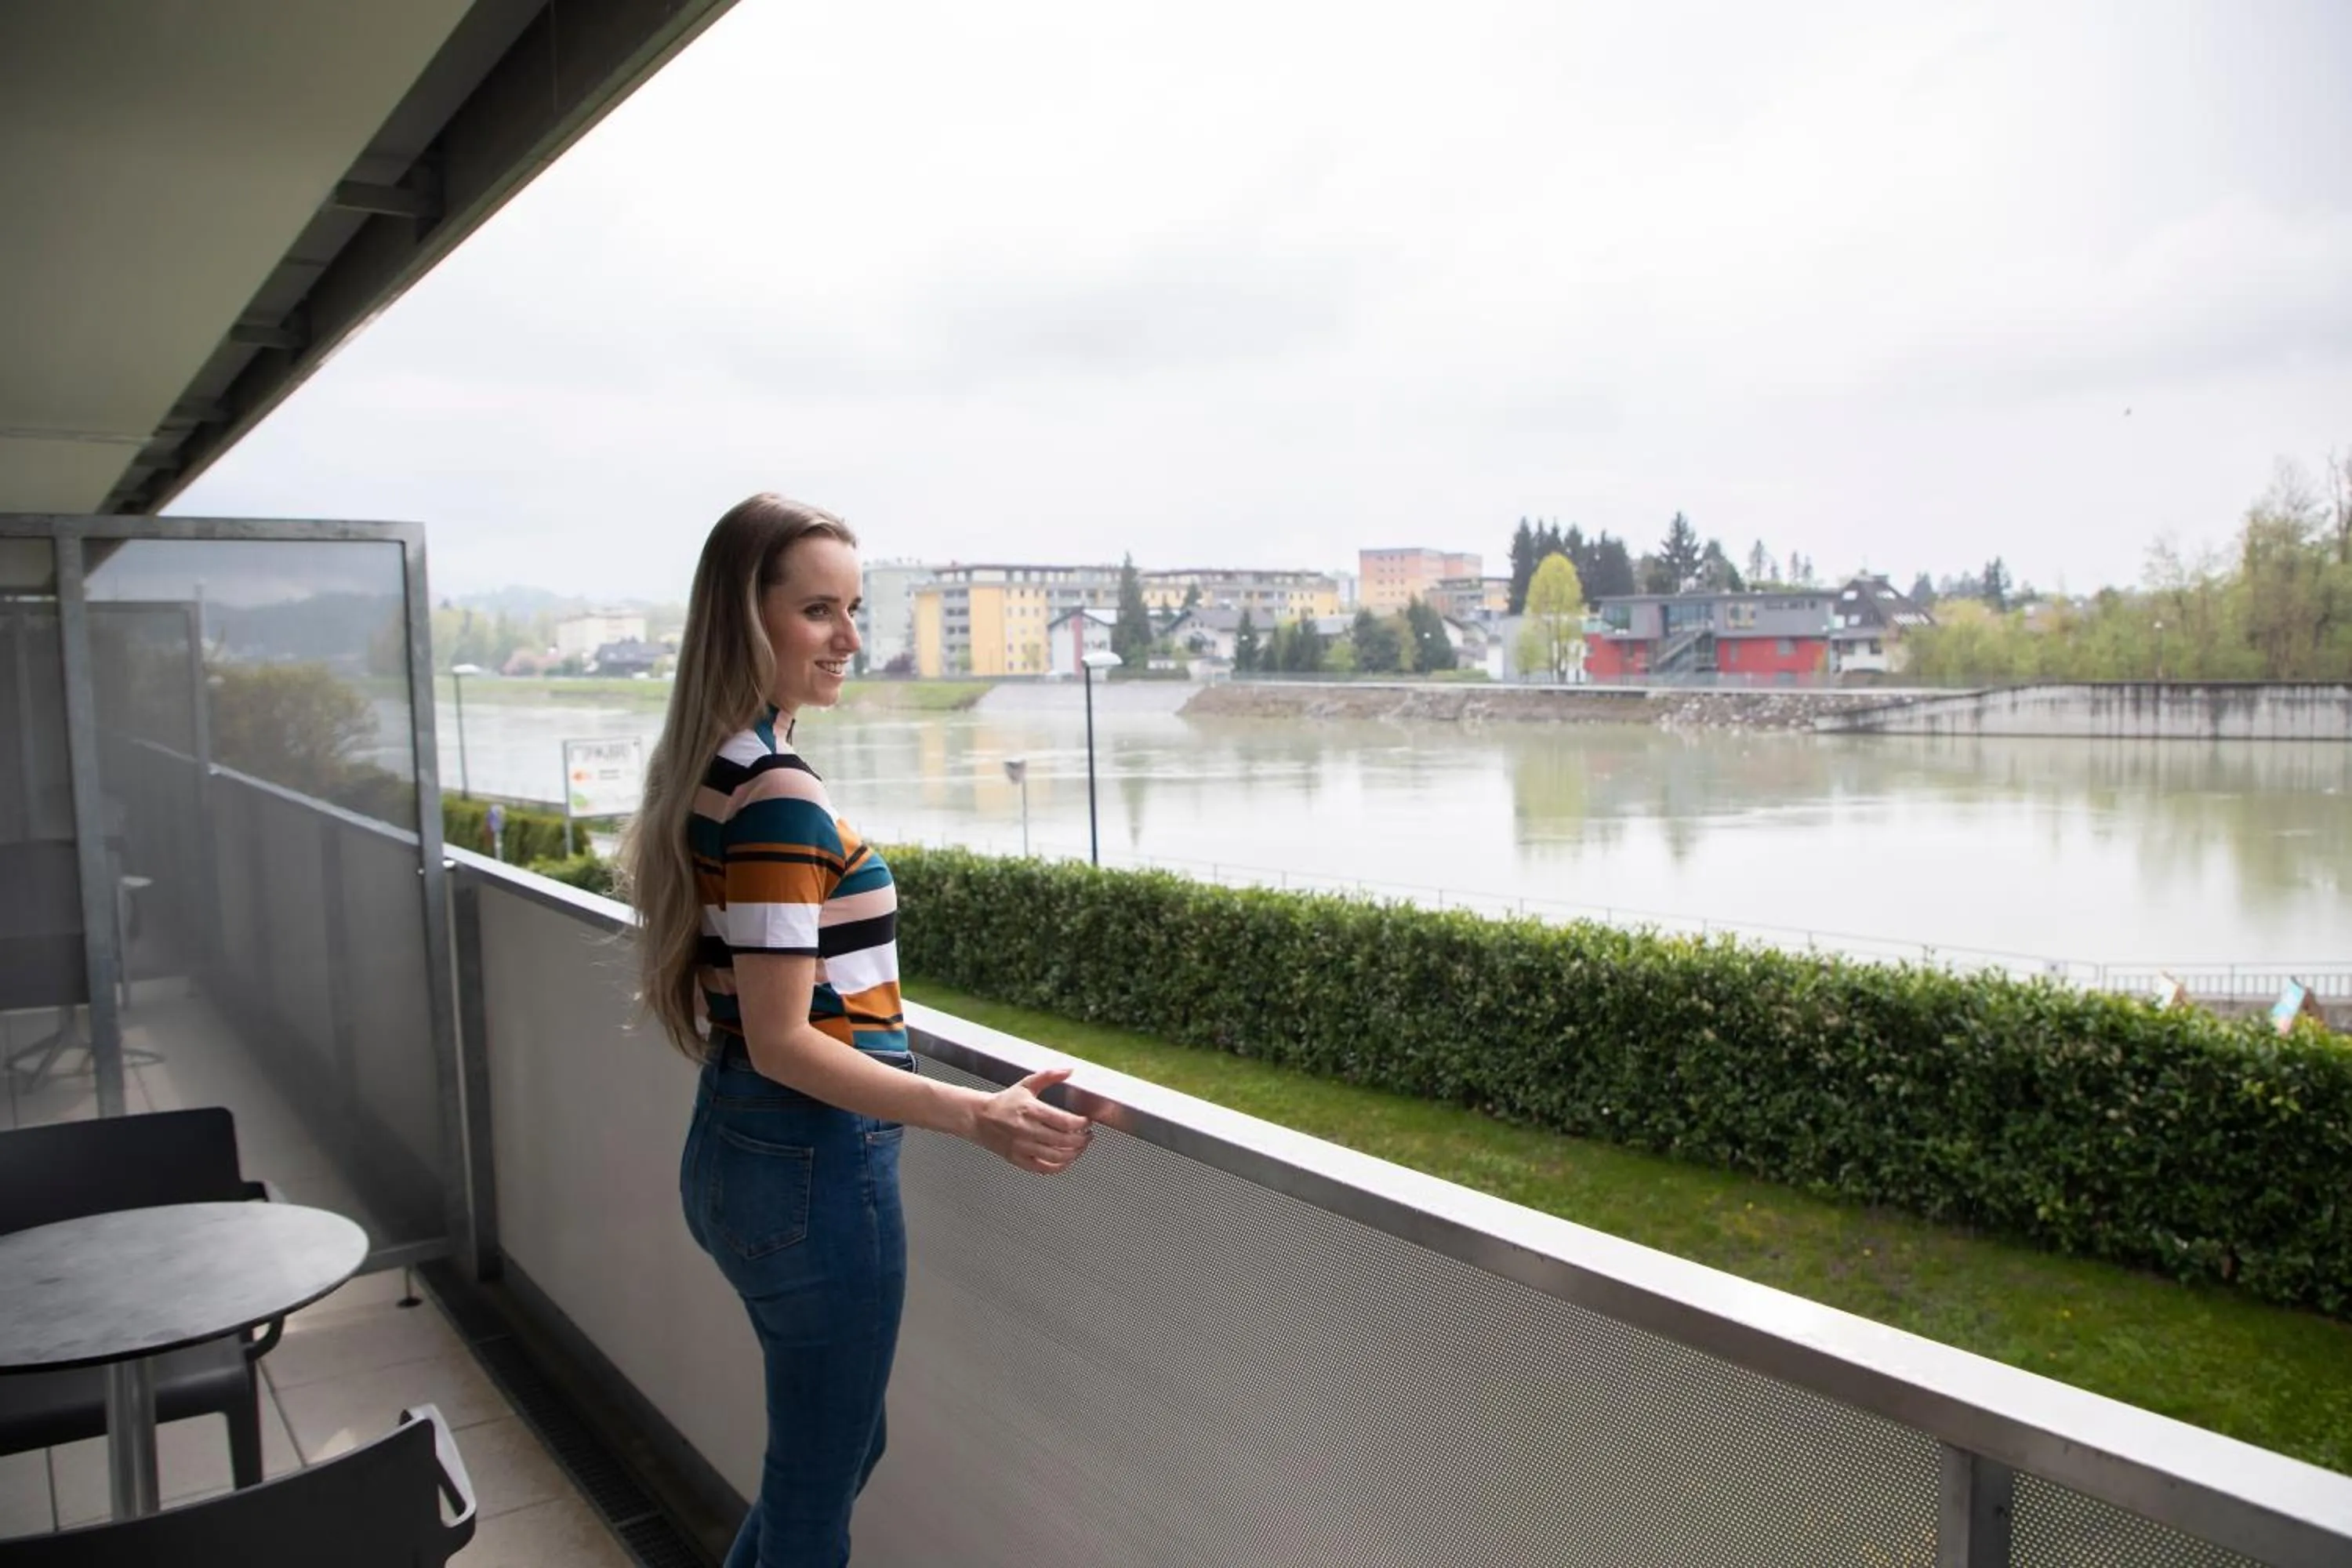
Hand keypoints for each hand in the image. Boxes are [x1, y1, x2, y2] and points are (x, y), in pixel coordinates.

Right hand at [970, 1067, 1093, 1173]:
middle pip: (1064, 1140)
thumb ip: (1049, 1076)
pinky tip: (1066, 1160)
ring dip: (1074, 1153)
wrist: (978, 1118)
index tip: (1087, 1121)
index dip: (1082, 1123)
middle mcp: (1026, 1130)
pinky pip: (1043, 1169)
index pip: (1064, 1121)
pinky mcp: (1018, 1159)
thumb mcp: (1026, 1084)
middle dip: (1082, 1139)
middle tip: (1088, 1135)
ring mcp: (1022, 1147)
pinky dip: (1059, 1167)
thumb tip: (1069, 1070)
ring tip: (1080, 1147)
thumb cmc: (1004, 1102)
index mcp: (1031, 1110)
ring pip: (1056, 1157)